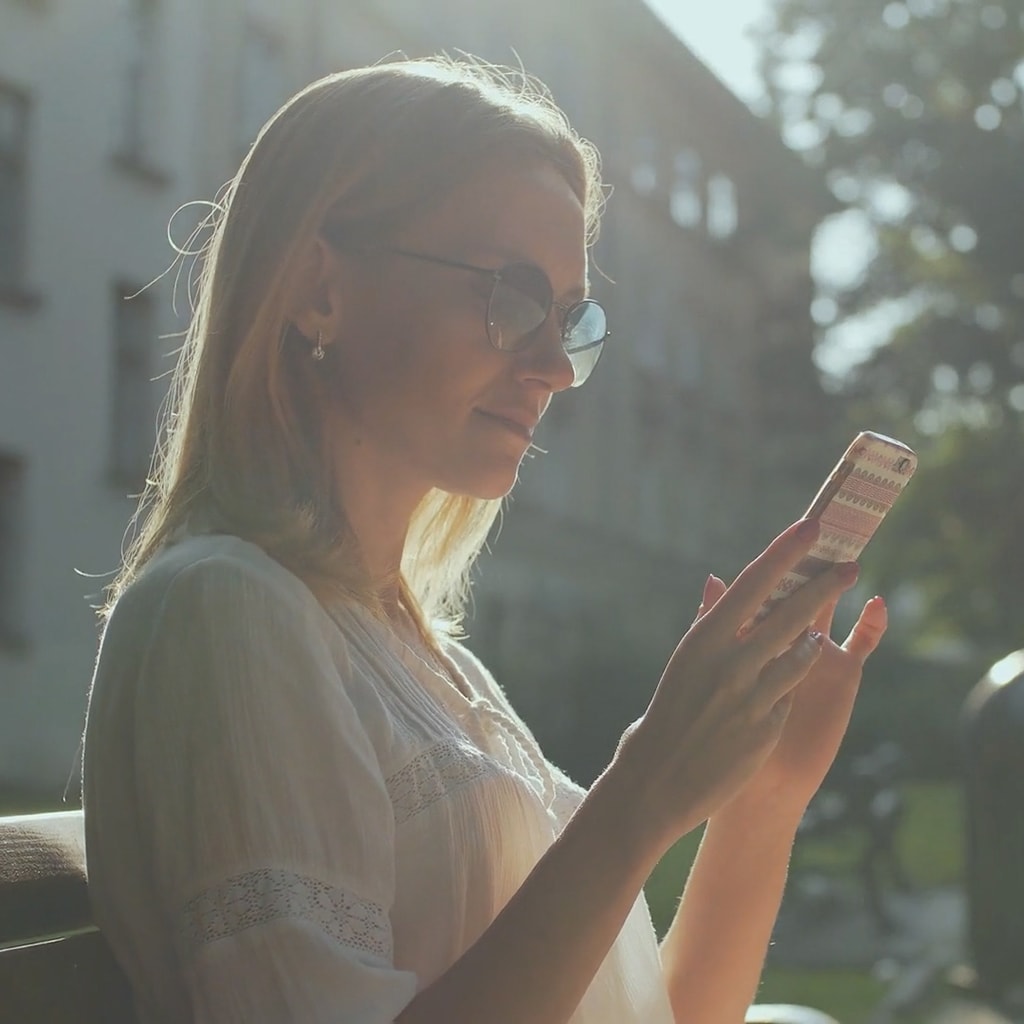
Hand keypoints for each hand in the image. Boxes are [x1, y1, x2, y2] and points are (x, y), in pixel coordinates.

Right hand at [611, 519, 860, 852]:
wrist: (654, 783)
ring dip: (812, 640)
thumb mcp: (682, 664)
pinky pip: (789, 695)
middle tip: (850, 566)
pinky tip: (790, 684)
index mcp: (702, 640)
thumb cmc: (662, 717)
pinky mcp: (767, 729)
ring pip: (800, 655)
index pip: (752, 584)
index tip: (809, 528)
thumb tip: (719, 582)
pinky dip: (791, 685)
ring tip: (819, 635)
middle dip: (824, 587)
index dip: (784, 553)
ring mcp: (752, 697)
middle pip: (790, 614)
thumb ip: (709, 626)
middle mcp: (730, 663)